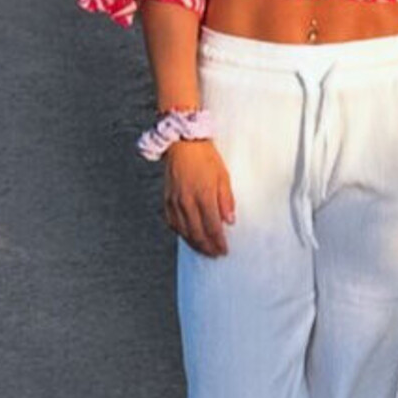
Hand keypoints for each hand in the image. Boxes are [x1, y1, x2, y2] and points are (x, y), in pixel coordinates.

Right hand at [163, 139, 235, 256]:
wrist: (182, 142)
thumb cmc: (204, 156)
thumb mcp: (223, 176)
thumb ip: (226, 200)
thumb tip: (230, 220)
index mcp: (204, 196)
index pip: (212, 227)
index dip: (218, 242)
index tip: (224, 250)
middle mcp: (187, 202)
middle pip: (197, 234)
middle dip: (207, 247)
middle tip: (215, 254)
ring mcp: (175, 201)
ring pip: (184, 231)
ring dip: (195, 244)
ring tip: (203, 250)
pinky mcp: (167, 199)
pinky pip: (173, 223)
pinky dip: (181, 233)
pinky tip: (187, 236)